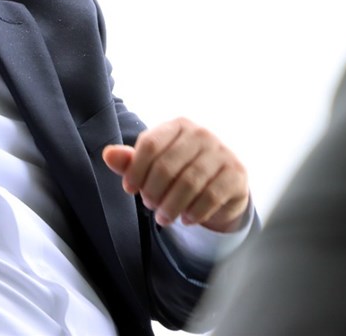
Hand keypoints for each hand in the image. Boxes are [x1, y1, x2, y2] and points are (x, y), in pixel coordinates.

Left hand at [102, 117, 249, 232]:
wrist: (222, 186)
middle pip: (168, 165)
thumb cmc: (180, 172)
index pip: (150, 144)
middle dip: (153, 191)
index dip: (135, 170)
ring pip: (189, 183)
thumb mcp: (153, 165)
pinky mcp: (237, 173)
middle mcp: (202, 134)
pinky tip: (186, 220)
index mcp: (177, 126)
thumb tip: (108, 154)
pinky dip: (194, 211)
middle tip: (149, 206)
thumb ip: (130, 161)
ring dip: (172, 205)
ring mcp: (222, 152)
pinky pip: (211, 196)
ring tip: (164, 218)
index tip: (129, 189)